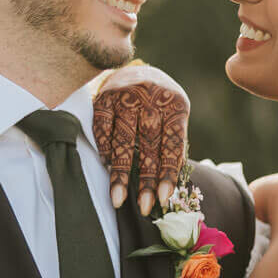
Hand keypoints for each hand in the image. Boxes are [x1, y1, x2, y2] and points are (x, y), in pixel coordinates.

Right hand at [92, 66, 189, 213]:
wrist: (134, 70)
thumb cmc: (158, 104)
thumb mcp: (173, 117)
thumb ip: (172, 145)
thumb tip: (168, 188)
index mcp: (175, 105)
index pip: (172, 143)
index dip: (168, 172)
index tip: (163, 197)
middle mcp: (151, 97)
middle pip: (148, 144)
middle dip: (145, 179)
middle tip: (144, 206)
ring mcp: (126, 95)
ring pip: (123, 139)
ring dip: (120, 172)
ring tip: (119, 198)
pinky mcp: (104, 97)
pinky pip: (103, 128)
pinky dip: (105, 148)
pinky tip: (107, 165)